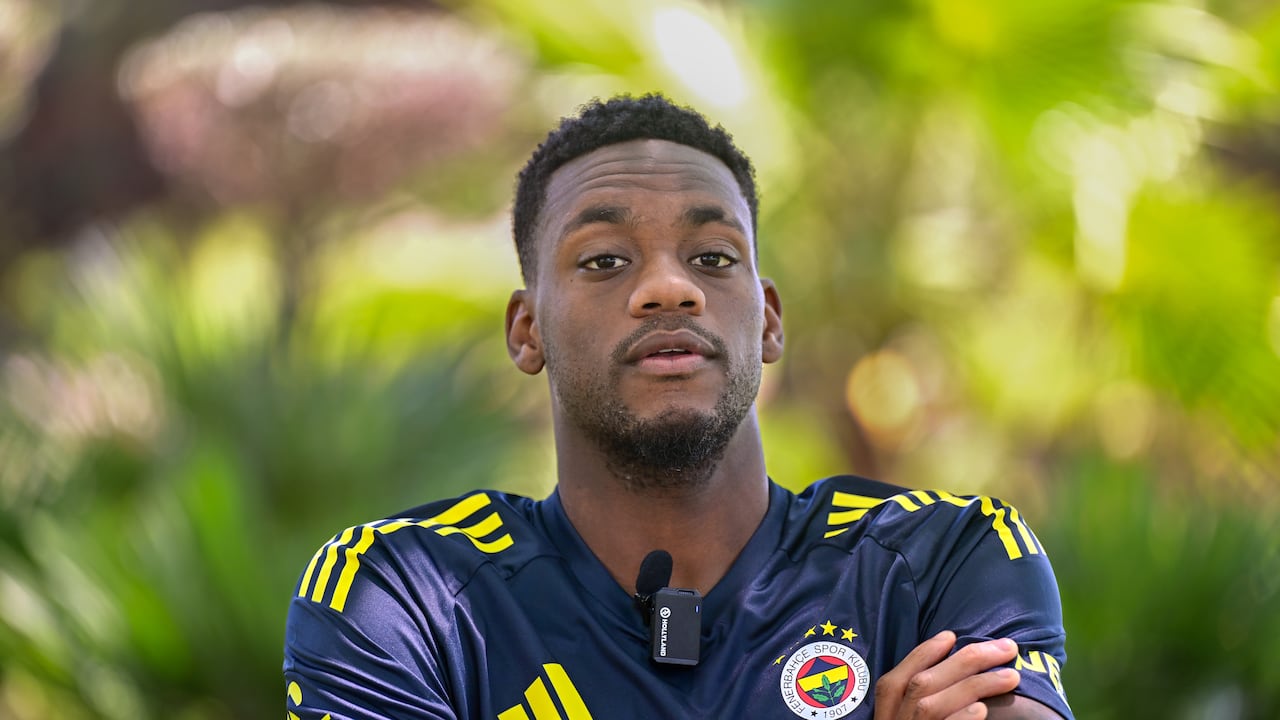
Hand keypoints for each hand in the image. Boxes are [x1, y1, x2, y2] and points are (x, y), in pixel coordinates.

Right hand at [873, 631, 1019, 719]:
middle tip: (1006, 648)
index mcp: (884, 712)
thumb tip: (952, 665)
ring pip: (932, 704)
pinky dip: (960, 718)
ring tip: (1011, 676)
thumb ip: (916, 698)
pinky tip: (981, 709)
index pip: (898, 676)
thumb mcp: (905, 718)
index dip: (924, 653)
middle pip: (923, 683)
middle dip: (966, 661)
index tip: (951, 635)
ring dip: (975, 686)